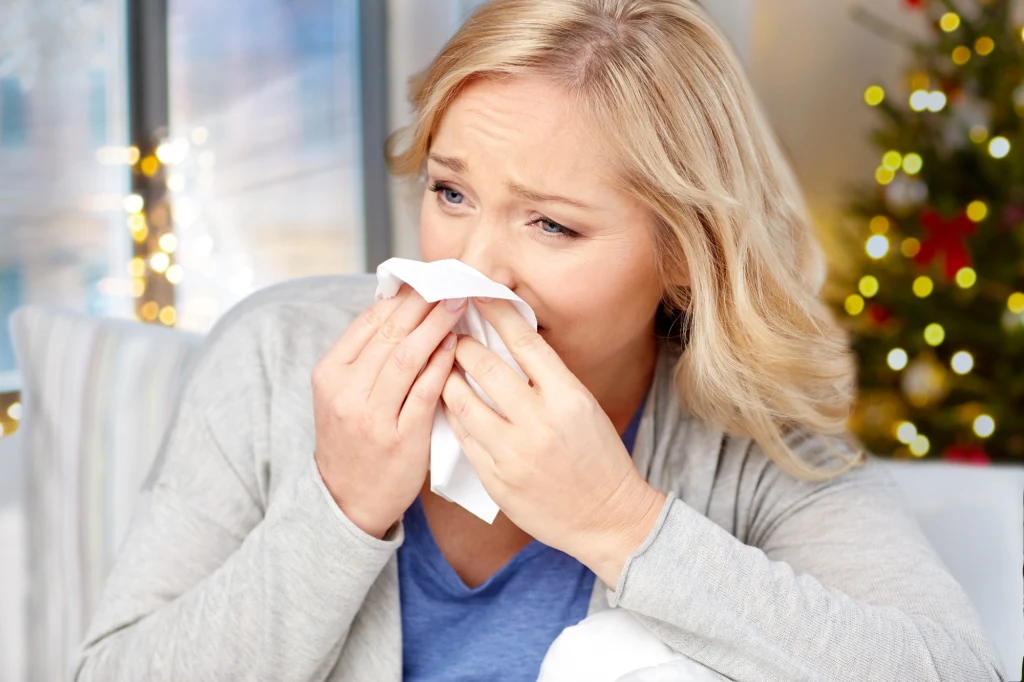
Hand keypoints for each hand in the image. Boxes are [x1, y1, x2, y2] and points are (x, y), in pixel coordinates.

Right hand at [312, 286, 467, 538]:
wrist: (346, 500)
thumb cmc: (353, 440)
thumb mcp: (343, 394)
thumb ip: (366, 356)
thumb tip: (401, 309)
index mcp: (330, 373)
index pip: (369, 322)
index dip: (402, 298)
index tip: (427, 280)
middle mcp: (346, 391)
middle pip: (390, 334)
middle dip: (424, 304)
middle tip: (451, 283)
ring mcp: (372, 415)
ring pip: (407, 358)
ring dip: (436, 326)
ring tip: (458, 305)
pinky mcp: (400, 437)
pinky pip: (425, 392)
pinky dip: (441, 365)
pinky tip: (457, 346)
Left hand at [440, 298, 666, 585]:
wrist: (608, 519)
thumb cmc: (598, 458)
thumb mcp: (584, 407)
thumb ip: (549, 378)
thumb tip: (509, 342)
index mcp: (568, 398)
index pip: (525, 342)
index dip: (497, 313)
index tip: (478, 295)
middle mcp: (540, 422)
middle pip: (486, 368)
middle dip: (463, 346)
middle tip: (453, 335)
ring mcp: (515, 453)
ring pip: (463, 403)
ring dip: (448, 379)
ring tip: (444, 368)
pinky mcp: (496, 480)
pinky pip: (462, 439)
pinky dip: (452, 417)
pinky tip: (449, 406)